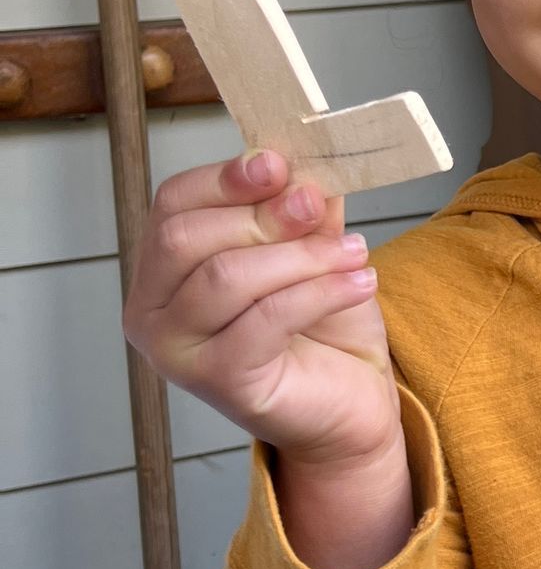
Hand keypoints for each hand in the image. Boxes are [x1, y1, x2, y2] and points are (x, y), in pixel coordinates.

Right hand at [124, 150, 398, 469]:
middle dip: (261, 215)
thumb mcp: (313, 252)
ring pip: (226, 277)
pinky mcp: (218, 381)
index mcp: (163, 269)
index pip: (171, 205)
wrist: (349, 405)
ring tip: (355, 251)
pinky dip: (320, 291)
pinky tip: (360, 281)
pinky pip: (266, 319)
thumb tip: (305, 166)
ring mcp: (177, 351)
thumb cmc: (321, 329)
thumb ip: (301, 212)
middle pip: (186, 238)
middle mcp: (152, 312)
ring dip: (300, 255)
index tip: (279, 163)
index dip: (224, 177)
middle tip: (318, 206)